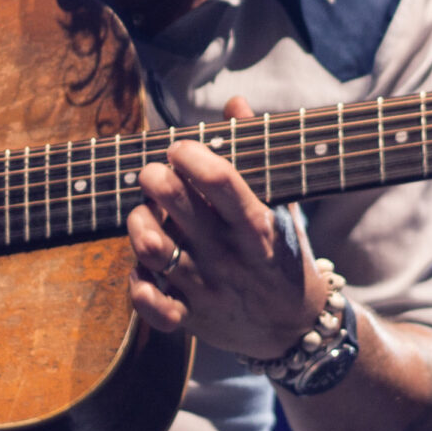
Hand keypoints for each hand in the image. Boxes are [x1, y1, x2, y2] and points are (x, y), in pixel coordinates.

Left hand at [125, 95, 327, 358]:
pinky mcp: (190, 319)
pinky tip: (143, 265)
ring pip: (153, 249)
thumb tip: (235, 103)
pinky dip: (137, 283)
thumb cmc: (281, 253)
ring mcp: (207, 289)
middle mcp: (228, 256)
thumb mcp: (281, 204)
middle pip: (176, 207)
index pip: (220, 180)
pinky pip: (149, 305)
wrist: (294, 327)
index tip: (179, 148)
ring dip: (139, 224)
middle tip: (153, 173)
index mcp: (256, 225)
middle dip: (154, 178)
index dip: (191, 155)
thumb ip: (256, 154)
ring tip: (144, 214)